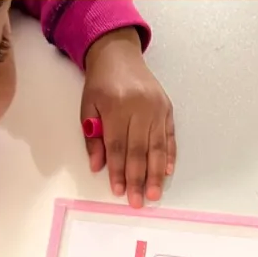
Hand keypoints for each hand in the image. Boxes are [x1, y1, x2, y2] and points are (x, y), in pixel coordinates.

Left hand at [81, 28, 175, 207]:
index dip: (118, 171)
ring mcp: (156, 108)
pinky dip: (169, 155)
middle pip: (139, 150)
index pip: (118, 147)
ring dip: (155, 173)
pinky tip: (167, 172)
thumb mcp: (88, 108)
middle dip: (138, 179)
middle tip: (137, 201)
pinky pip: (169, 136)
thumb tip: (98, 166)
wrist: (119, 55)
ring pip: (157, 146)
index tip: (119, 191)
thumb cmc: (101, 84)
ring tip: (154, 194)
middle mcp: (140, 108)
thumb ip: (93, 138)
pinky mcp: (167, 108)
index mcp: (118, 107)